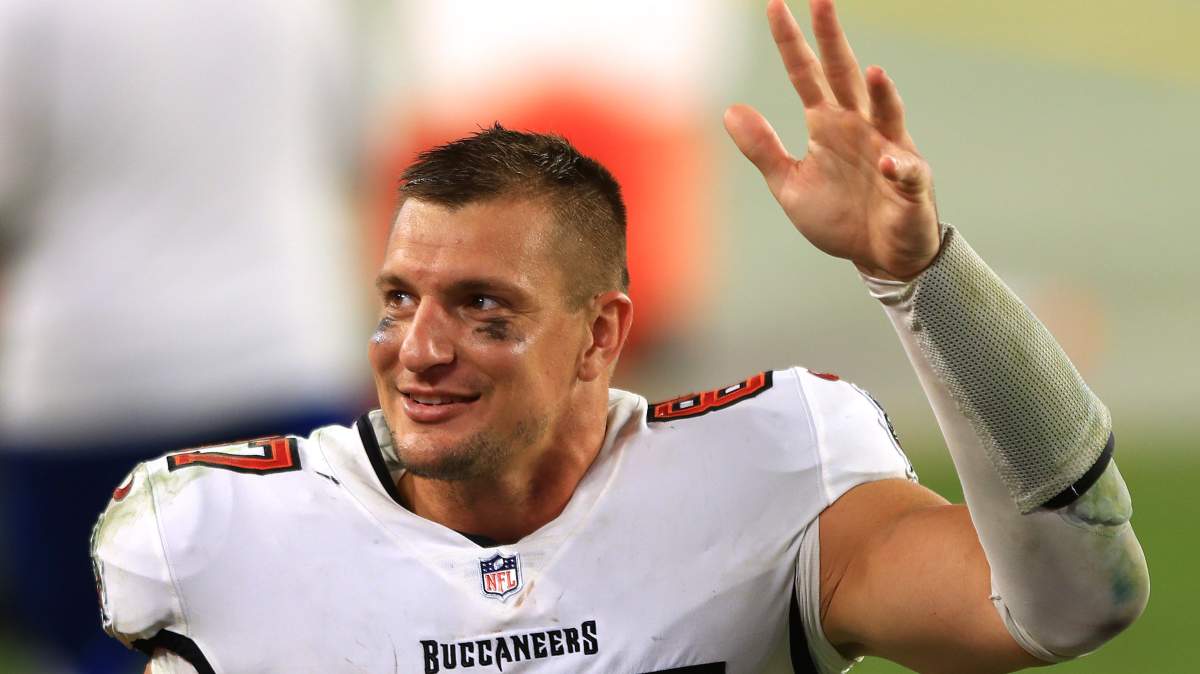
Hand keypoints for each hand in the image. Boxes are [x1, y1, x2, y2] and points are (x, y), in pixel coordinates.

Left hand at [725, 0, 939, 280]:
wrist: (878, 258)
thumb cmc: (839, 216)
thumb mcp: (789, 184)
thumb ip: (763, 149)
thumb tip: (730, 109)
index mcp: (828, 125)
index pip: (805, 75)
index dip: (791, 42)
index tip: (774, 6)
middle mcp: (859, 127)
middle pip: (845, 75)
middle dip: (833, 40)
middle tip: (821, 0)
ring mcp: (888, 151)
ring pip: (886, 113)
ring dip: (882, 94)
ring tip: (873, 71)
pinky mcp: (909, 185)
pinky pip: (906, 172)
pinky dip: (898, 168)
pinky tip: (888, 164)